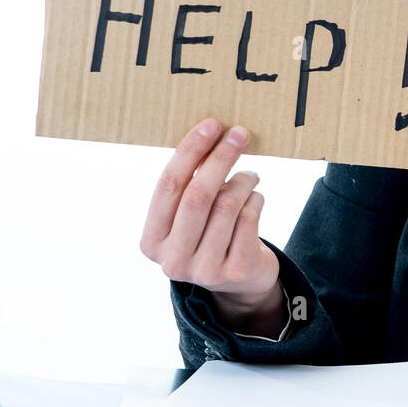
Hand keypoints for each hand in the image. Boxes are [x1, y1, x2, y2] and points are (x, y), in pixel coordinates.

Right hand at [140, 117, 278, 303]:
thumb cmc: (210, 235)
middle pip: (198, 195)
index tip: (211, 124)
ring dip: (244, 180)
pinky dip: (255, 200)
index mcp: (151, 242)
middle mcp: (173, 261)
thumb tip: (210, 133)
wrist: (240, 282)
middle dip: (220, 158)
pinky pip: (249, 218)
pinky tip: (255, 199)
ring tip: (250, 175)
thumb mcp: (189, 218)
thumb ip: (189, 187)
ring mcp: (205, 271)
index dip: (190, 151)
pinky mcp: (236, 271)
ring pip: (228, 205)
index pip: (168, 186)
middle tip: (240, 133)